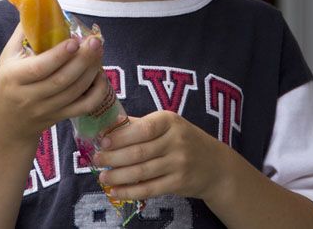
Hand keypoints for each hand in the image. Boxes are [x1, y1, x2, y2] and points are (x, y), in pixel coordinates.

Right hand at [0, 23, 109, 145]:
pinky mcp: (59, 118)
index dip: (58, 55)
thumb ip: (24, 32)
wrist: (4, 124)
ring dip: (91, 71)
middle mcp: (30, 96)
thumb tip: (38, 1)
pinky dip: (96, 93)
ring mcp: (46, 110)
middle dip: (82, 60)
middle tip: (95, 41)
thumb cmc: (6, 83)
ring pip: (75, 92)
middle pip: (62, 80)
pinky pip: (83, 107)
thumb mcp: (8, 57)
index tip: (74, 40)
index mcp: (14, 78)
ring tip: (99, 51)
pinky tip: (100, 75)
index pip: (39, 68)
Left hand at [93, 110, 229, 201]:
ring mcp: (179, 163)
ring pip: (141, 172)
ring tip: (102, 177)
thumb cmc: (184, 140)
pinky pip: (149, 189)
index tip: (102, 142)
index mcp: (170, 121)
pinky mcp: (179, 183)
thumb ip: (141, 124)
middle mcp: (176, 141)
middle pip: (138, 152)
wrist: (216, 165)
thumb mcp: (168, 125)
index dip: (120, 136)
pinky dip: (129, 192)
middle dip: (113, 158)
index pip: (142, 129)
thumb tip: (108, 125)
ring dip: (118, 176)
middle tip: (96, 160)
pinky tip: (115, 191)